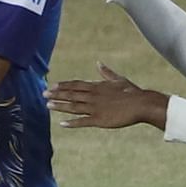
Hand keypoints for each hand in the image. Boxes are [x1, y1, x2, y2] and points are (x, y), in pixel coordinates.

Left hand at [46, 64, 168, 129]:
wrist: (142, 103)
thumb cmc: (132, 91)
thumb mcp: (118, 79)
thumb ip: (106, 72)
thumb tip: (98, 63)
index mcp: (97, 86)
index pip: (76, 85)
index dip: (63, 85)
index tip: (52, 86)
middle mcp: (93, 96)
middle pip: (71, 94)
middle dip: (57, 94)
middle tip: (43, 94)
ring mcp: (95, 108)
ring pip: (74, 107)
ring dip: (60, 106)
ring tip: (48, 106)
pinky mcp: (100, 120)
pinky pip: (83, 121)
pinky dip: (72, 122)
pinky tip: (62, 123)